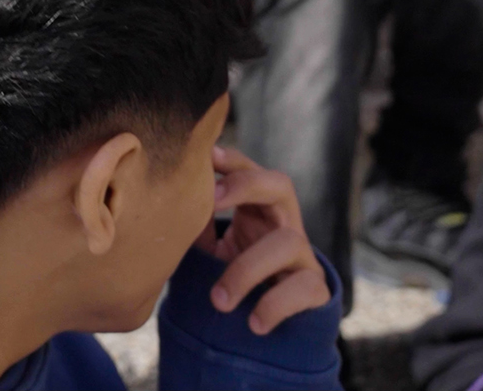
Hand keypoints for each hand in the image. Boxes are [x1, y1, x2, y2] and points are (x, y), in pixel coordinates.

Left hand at [195, 147, 331, 334]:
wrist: (264, 324)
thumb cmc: (233, 277)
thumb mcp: (211, 249)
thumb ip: (195, 226)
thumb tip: (168, 201)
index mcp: (258, 210)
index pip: (250, 172)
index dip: (233, 162)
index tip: (207, 157)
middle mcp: (284, 225)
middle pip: (281, 185)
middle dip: (247, 185)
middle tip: (211, 200)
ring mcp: (302, 256)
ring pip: (289, 242)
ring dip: (248, 268)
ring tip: (219, 300)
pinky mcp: (314, 289)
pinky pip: (305, 287)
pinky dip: (277, 304)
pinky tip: (255, 323)